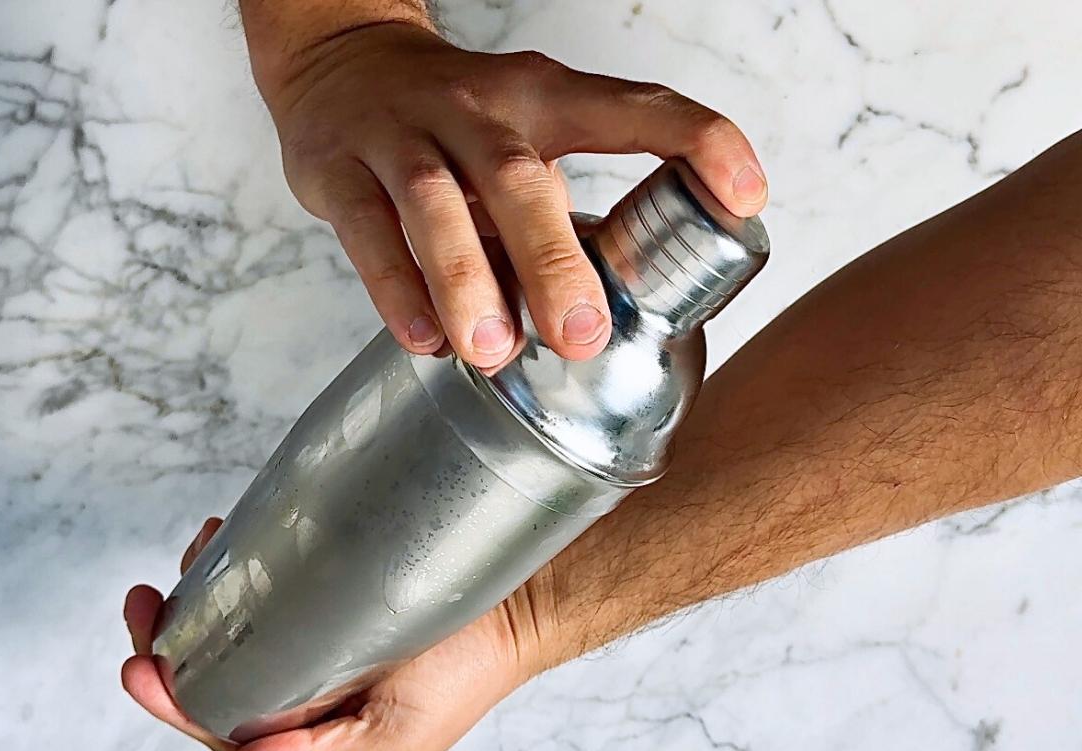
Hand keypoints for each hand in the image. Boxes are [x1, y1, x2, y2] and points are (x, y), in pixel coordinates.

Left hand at [121, 518, 558, 750]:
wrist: (515, 608)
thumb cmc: (463, 680)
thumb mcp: (393, 739)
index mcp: (304, 726)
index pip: (216, 721)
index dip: (168, 699)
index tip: (140, 667)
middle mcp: (297, 676)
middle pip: (209, 665)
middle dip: (164, 636)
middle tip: (144, 601)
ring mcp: (306, 624)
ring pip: (228, 616)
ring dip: (197, 591)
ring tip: (191, 556)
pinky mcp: (322, 578)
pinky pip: (265, 573)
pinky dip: (238, 558)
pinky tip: (227, 537)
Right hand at [248, 21, 767, 370]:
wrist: (341, 65)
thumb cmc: (456, 122)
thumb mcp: (524, 138)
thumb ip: (559, 213)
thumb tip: (605, 320)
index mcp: (542, 98)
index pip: (632, 107)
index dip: (697, 140)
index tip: (747, 196)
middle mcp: (477, 109)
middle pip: (519, 177)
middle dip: (552, 259)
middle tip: (582, 336)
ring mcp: (402, 135)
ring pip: (435, 204)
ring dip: (466, 281)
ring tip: (494, 352)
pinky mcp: (336, 169)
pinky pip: (365, 230)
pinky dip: (394, 286)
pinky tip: (423, 339)